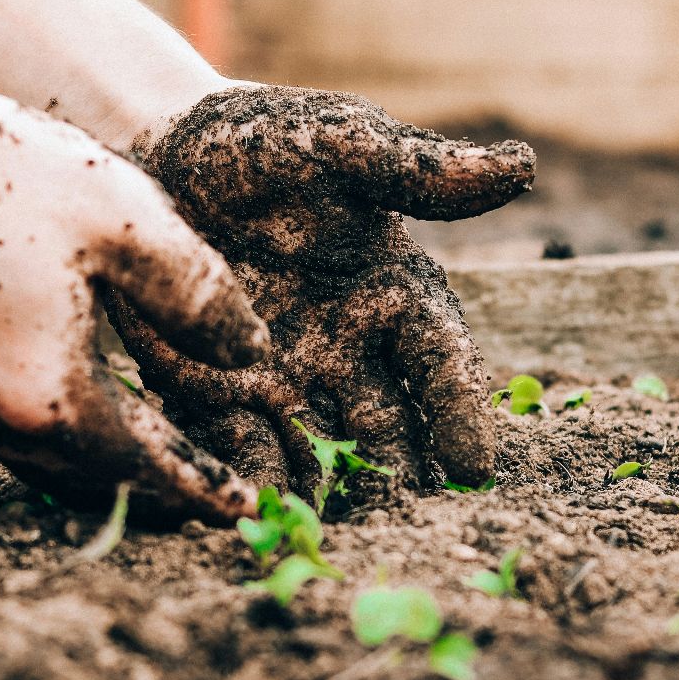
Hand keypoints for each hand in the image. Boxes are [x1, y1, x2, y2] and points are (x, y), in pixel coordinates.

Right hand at [0, 83, 268, 520]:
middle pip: (103, 482)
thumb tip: (252, 355)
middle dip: (164, 491)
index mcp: (53, 399)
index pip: (151, 468)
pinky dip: (72, 438)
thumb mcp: (126, 219)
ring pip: (58, 465)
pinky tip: (98, 407)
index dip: (205, 488)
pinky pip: (21, 436)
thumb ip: (200, 296)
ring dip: (116, 468)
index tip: (248, 511)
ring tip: (170, 458)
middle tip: (220, 494)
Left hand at [109, 84, 534, 498]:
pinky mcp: (218, 394)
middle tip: (410, 525)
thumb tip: (522, 167)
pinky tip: (256, 516)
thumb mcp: (338, 143)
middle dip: (401, 477)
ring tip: (337, 538)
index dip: (460, 412)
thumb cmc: (261, 141)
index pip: (441, 362)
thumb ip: (416, 169)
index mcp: (394, 293)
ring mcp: (286, 379)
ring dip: (332, 496)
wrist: (156, 150)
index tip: (475, 467)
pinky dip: (253, 483)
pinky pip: (242, 448)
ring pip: (322, 453)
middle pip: (389, 427)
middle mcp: (350, 350)